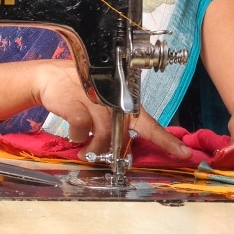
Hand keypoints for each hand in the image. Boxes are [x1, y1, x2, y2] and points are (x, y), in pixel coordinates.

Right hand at [34, 59, 188, 160]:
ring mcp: (96, 101)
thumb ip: (113, 125)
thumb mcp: (100, 106)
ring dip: (92, 147)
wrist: (49, 77)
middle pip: (122, 134)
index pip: (150, 124)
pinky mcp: (77, 104)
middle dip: (111, 150)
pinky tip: (74, 132)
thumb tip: (120, 148)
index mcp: (125, 103)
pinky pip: (82, 130)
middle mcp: (114, 101)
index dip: (166, 140)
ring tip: (85, 151)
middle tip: (101, 155)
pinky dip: (77, 136)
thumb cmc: (79, 92)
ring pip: (103, 135)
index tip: (184, 154)